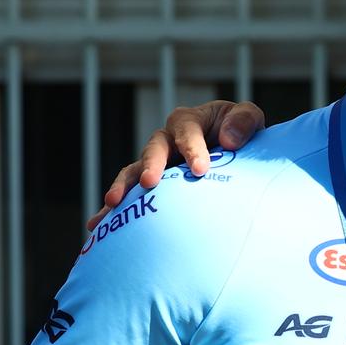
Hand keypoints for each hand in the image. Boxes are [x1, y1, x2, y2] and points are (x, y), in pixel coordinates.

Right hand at [86, 100, 266, 228]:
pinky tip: (98, 226)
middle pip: (154, 149)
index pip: (186, 131)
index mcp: (189, 121)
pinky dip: (114, 209)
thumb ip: (244, 121)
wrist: (236, 151)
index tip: (199, 170)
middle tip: (148, 183)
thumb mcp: (248, 117)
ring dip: (123, 186)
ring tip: (113, 203)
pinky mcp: (153, 185)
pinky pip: (130, 195)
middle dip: (150, 165)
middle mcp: (167, 140)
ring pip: (134, 172)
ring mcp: (156, 163)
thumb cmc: (240, 131)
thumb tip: (229, 140)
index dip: (192, 148)